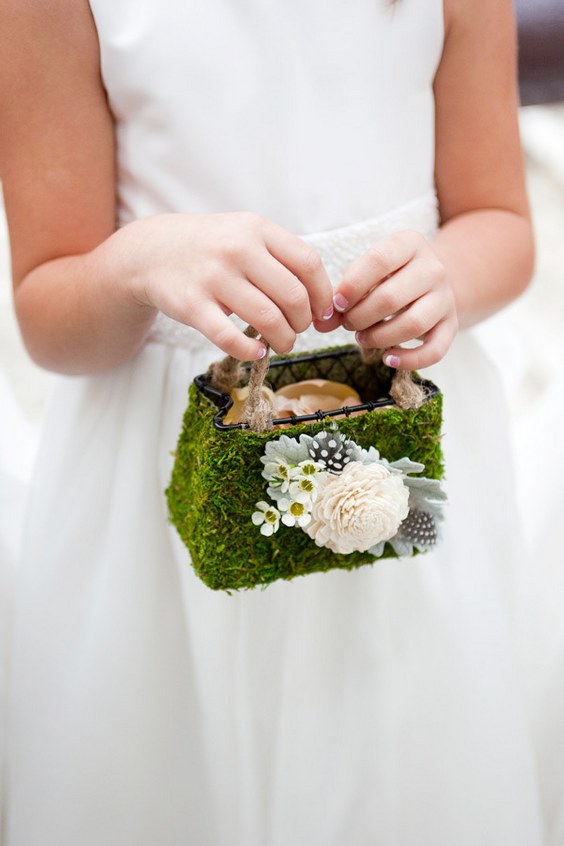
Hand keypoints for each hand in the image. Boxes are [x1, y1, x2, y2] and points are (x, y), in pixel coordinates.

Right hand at [125, 212, 333, 359]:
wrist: (151, 251)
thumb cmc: (211, 248)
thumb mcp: (246, 234)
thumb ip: (282, 259)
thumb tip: (324, 303)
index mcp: (257, 229)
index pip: (309, 264)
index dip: (323, 295)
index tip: (321, 313)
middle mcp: (237, 249)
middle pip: (293, 297)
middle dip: (303, 323)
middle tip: (296, 330)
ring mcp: (213, 277)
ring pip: (268, 320)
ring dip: (283, 340)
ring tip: (280, 344)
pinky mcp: (192, 305)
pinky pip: (230, 338)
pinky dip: (251, 352)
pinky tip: (257, 352)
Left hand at [315, 230, 457, 368]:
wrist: (432, 280)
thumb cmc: (389, 276)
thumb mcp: (366, 273)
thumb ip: (342, 294)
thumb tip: (321, 323)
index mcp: (409, 244)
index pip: (379, 260)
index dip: (353, 285)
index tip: (337, 303)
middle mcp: (433, 268)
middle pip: (391, 298)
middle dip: (361, 317)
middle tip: (348, 324)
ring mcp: (445, 297)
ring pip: (413, 324)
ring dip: (380, 338)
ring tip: (363, 338)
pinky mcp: (451, 325)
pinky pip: (435, 350)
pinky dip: (410, 360)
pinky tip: (388, 359)